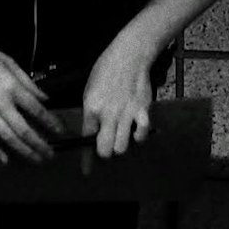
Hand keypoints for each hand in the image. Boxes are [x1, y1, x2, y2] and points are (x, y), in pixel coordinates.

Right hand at [0, 37, 59, 161]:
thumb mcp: (9, 61)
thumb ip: (28, 82)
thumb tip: (45, 98)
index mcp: (12, 87)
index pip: (38, 111)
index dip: (52, 123)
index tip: (61, 132)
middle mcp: (0, 102)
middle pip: (25, 130)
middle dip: (40, 145)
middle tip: (51, 154)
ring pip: (7, 137)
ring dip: (23, 151)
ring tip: (36, 159)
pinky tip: (4, 159)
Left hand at [83, 30, 160, 155]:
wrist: (129, 56)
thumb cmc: (106, 71)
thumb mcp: (90, 90)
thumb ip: (91, 113)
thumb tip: (92, 132)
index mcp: (92, 108)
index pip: (86, 139)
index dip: (87, 159)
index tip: (87, 172)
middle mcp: (108, 114)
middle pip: (106, 150)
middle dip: (104, 153)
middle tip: (106, 147)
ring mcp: (126, 113)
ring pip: (123, 147)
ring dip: (121, 145)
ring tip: (120, 136)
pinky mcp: (143, 110)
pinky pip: (141, 135)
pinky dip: (138, 137)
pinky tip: (135, 130)